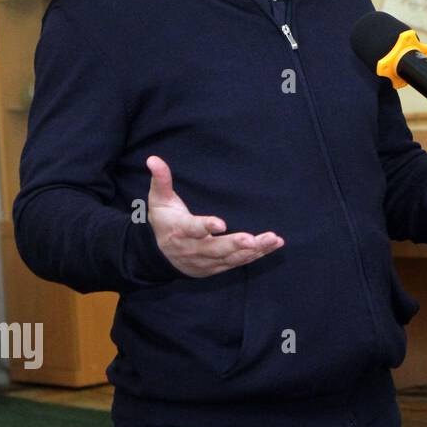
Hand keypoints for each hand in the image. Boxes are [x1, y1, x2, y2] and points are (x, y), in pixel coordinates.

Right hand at [145, 155, 283, 277]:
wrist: (159, 256)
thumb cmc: (164, 222)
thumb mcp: (159, 201)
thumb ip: (161, 181)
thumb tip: (153, 159)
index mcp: (180, 230)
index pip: (192, 229)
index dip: (206, 226)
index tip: (221, 223)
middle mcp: (194, 249)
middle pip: (215, 248)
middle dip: (234, 244)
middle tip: (252, 239)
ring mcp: (207, 261)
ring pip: (231, 257)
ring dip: (253, 250)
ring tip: (272, 239)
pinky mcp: (218, 267)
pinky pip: (239, 262)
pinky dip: (257, 255)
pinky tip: (273, 245)